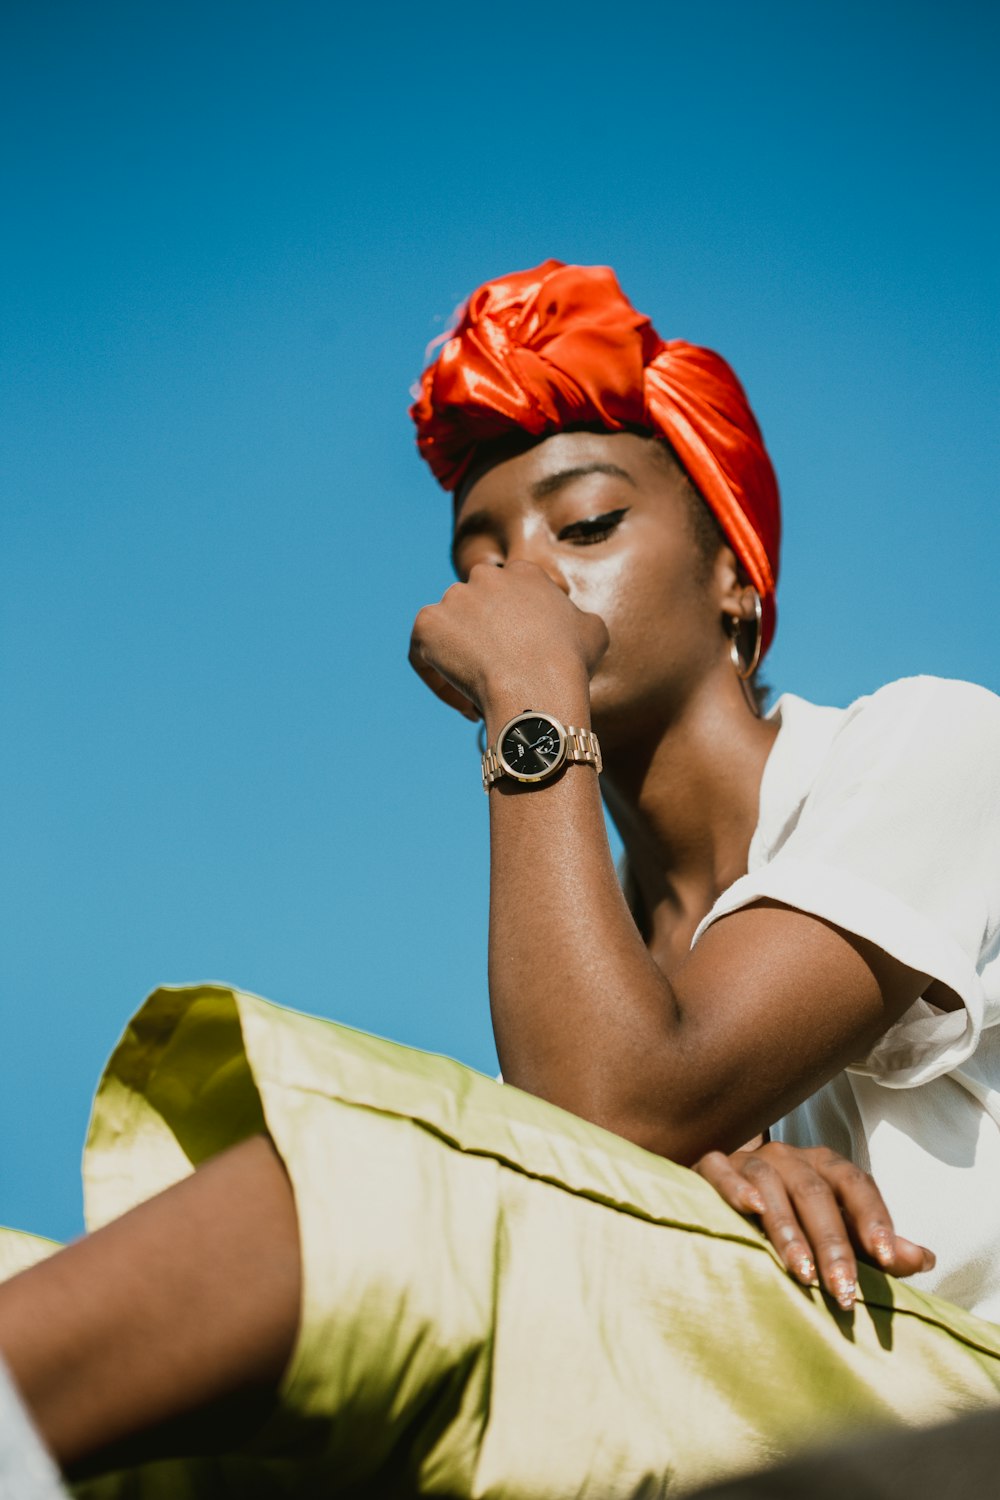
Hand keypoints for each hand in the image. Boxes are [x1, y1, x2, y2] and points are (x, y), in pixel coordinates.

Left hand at [409, 561, 608, 724]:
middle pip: (478, 612)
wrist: (537, 685)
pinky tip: (464, 704)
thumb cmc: (570, 663)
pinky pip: (423, 654)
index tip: (519, 659)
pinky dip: (439, 681)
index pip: (511, 598)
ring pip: (449, 633)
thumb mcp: (593, 631)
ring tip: (480, 698)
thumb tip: (573, 624)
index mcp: (524, 573)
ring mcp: (453, 598)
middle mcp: (485, 576)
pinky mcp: (427, 623)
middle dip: (484, 643)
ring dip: (461, 663)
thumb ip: (576, 618)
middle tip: (498, 678)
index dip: (513, 632)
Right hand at [694, 1141, 935, 1310]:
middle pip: (815, 1193)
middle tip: (843, 1292)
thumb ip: (878, 1247)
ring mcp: (750, 1159)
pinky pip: (721, 1170)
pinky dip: (736, 1188)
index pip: (856, 1184)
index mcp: (825, 1166)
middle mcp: (790, 1157)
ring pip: (771, 1185)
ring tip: (803, 1274)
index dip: (874, 1218)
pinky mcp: (712, 1165)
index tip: (889, 1260)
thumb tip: (925, 1260)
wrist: (728, 1194)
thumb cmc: (794, 1220)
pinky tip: (751, 1210)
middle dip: (833, 1245)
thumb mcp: (839, 1232)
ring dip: (788, 1230)